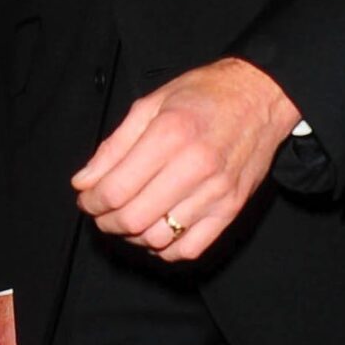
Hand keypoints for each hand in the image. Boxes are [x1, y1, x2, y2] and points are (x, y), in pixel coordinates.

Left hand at [72, 58, 300, 260]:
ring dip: (133, 236)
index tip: (87, 199)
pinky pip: (190, 249)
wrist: (261, 96)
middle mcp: (195, 166)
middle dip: (106, 222)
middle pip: (133, 219)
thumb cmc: (205, 95)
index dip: (91, 202)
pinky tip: (158, 230)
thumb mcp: (151, 104)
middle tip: (101, 212)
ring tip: (129, 219)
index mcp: (170, 134)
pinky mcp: (231, 209)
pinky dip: (166, 249)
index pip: (115, 190)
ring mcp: (216, 192)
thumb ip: (114, 146)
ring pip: (158, 238)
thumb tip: (84, 181)